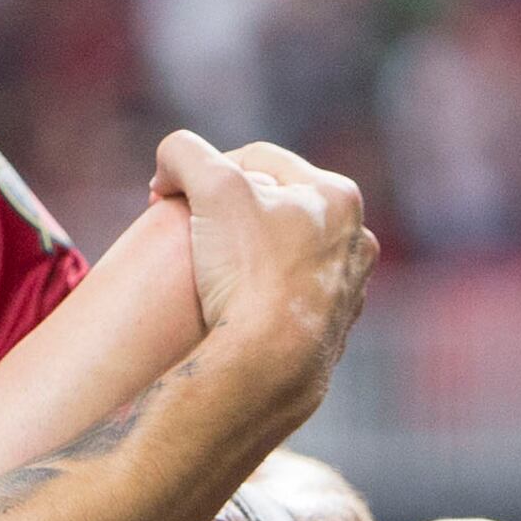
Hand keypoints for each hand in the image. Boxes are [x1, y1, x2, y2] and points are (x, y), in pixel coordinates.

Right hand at [156, 133, 374, 405]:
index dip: (202, 171)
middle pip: (273, 208)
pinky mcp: (330, 337)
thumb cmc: (247, 269)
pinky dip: (259, 298)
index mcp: (338, 197)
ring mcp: (347, 294)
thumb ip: (183, 153)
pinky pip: (285, 303)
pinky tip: (233, 311)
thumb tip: (167, 166)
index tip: (166, 198)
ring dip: (246, 255)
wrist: (269, 367)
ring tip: (208, 272)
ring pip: (283, 256)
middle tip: (186, 231)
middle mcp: (354, 243)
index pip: (256, 161)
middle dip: (228, 213)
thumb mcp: (211, 188)